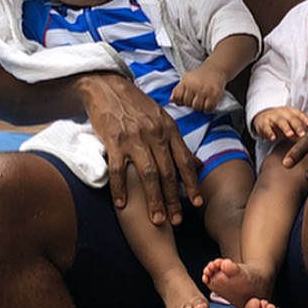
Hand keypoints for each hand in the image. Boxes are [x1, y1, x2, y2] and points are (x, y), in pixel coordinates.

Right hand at [78, 74, 202, 222]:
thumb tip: (199, 164)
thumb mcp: (164, 120)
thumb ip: (179, 145)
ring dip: (153, 199)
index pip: (184, 161)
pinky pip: (118, 170)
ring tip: (156, 220)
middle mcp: (155, 135)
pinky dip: (120, 189)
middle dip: (174, 199)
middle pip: (168, 173)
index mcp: (169, 130)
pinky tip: (121, 205)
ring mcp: (134, 139)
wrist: (108, 87)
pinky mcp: (113, 141)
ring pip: (147, 174)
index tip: (197, 203)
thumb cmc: (138, 106)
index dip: (192, 184)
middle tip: (177, 221)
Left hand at [170, 65, 227, 113]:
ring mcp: (205, 90)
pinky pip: (208, 108)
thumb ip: (178, 90)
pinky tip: (208, 105)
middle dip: (190, 104)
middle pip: (187, 103)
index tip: (184, 100)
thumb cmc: (200, 76)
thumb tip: (171, 101)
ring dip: (199, 107)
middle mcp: (194, 86)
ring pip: (197, 107)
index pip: (178, 97)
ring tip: (202, 103)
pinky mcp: (214, 94)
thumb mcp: (186, 80)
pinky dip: (207, 109)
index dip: (180, 101)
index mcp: (186, 82)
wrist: (215, 70)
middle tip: (195, 100)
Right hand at [253, 106, 307, 142]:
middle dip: (297, 126)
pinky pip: (266, 127)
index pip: (299, 114)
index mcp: (290, 112)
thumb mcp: (291, 124)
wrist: (262, 118)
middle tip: (302, 134)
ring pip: (279, 121)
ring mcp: (272, 117)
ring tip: (290, 135)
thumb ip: (301, 128)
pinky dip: (269, 133)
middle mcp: (282, 112)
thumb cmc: (281, 123)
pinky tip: (272, 138)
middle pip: (291, 118)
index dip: (305, 119)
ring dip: (285, 128)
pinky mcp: (262, 123)